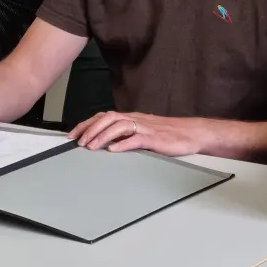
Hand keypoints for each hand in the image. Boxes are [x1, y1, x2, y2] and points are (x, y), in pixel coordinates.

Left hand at [70, 111, 205, 156]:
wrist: (192, 133)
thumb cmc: (170, 134)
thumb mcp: (144, 132)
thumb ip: (128, 135)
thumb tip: (108, 143)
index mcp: (133, 118)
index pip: (104, 116)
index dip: (87, 124)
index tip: (73, 134)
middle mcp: (136, 119)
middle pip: (108, 118)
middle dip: (90, 129)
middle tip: (78, 142)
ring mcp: (145, 128)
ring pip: (119, 126)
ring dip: (102, 136)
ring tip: (91, 147)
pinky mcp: (154, 138)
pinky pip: (136, 139)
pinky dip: (123, 144)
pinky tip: (113, 150)